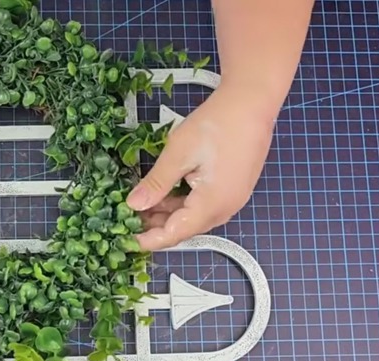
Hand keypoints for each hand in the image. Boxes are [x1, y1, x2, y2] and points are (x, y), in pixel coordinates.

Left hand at [126, 84, 277, 250]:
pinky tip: (163, 194)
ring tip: (141, 206)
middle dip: (155, 227)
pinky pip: (202, 206)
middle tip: (127, 220)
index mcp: (211, 205)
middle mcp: (225, 209)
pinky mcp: (232, 189)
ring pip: (192, 217)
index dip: (148, 240)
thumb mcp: (178, 154)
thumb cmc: (217, 125)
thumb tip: (134, 204)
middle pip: (184, 229)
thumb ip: (156, 184)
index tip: (126, 240)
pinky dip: (180, 204)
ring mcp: (231, 200)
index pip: (174, 235)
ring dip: (167, 215)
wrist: (251, 103)